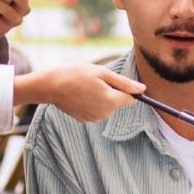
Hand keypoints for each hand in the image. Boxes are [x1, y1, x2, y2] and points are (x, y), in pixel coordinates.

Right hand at [14, 64, 145, 121]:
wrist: (51, 86)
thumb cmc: (76, 74)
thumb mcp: (102, 73)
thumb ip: (124, 83)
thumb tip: (142, 89)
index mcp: (111, 101)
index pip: (132, 100)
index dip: (129, 90)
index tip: (118, 81)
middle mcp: (105, 113)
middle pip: (118, 102)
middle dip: (112, 92)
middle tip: (96, 81)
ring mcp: (94, 119)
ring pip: (107, 107)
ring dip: (102, 97)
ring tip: (86, 87)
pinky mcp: (85, 120)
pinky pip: (96, 110)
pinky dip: (92, 103)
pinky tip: (80, 95)